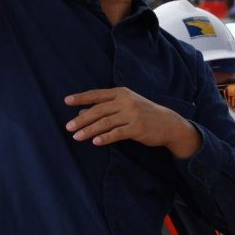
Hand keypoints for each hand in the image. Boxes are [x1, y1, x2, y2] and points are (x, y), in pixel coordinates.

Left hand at [65, 88, 201, 158]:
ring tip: (77, 137)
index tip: (66, 101)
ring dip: (89, 130)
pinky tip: (95, 142)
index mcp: (122, 92)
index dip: (81, 97)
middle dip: (82, 119)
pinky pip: (117, 133)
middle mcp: (126, 101)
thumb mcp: (125, 106)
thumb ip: (105, 108)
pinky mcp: (137, 128)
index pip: (97, 94)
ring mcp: (132, 114)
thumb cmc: (143, 113)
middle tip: (68, 127)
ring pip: (105, 122)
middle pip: (98, 110)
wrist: (168, 123)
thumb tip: (81, 112)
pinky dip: (105, 138)